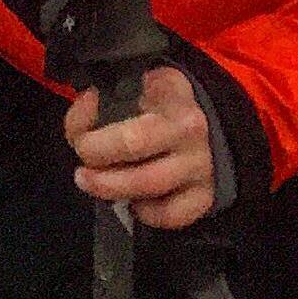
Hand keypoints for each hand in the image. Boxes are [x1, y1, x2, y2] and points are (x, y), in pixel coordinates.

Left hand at [65, 64, 218, 233]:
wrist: (217, 125)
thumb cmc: (164, 104)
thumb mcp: (140, 84)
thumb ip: (105, 99)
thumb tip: (84, 117)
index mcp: (171, 93)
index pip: (122, 95)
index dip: (87, 115)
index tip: (84, 112)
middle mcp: (189, 130)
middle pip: (132, 143)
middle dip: (95, 154)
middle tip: (80, 164)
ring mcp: (200, 166)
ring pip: (148, 183)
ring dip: (110, 187)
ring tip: (90, 182)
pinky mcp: (207, 196)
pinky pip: (172, 214)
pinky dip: (147, 213)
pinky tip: (134, 202)